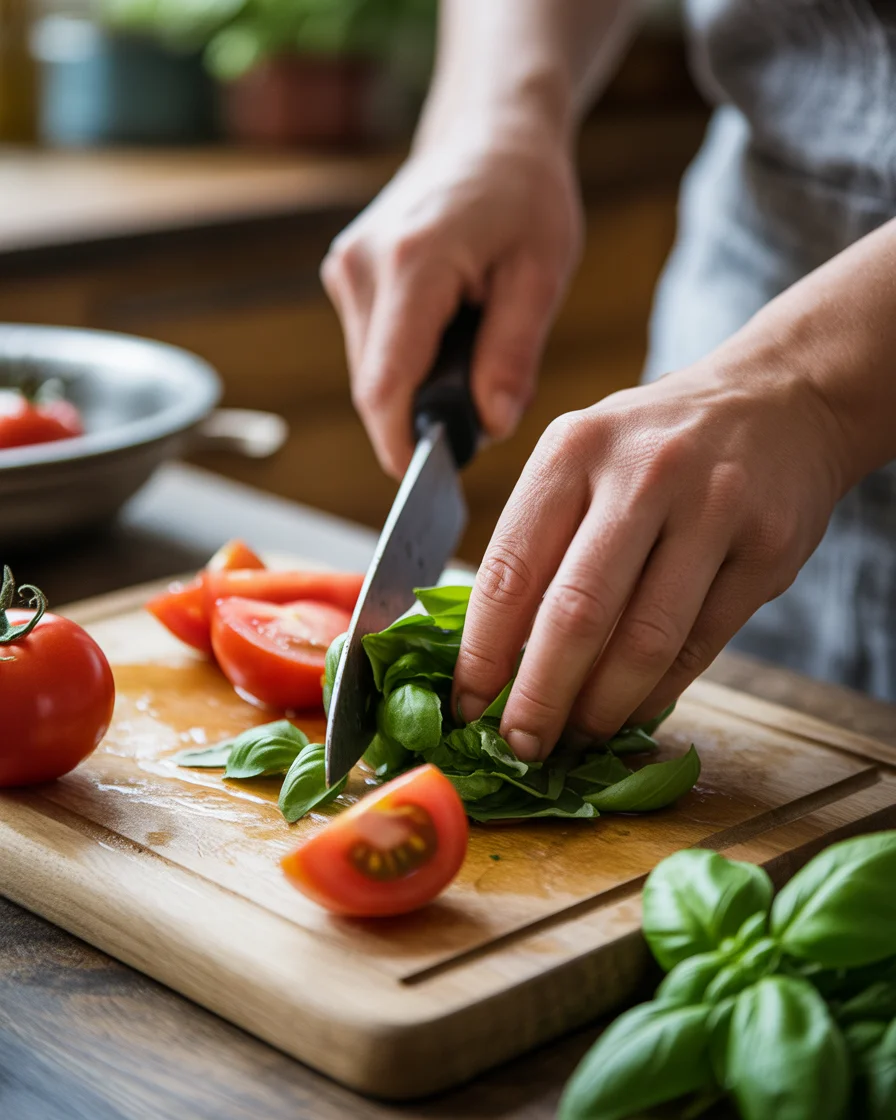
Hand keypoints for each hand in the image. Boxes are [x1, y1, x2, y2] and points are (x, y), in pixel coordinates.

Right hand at [321, 132, 582, 477]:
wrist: (488, 134)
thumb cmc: (524, 195)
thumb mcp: (542, 274)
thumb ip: (513, 355)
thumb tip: (490, 426)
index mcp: (412, 264)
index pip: (385, 385)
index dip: (400, 444)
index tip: (425, 484)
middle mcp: (362, 266)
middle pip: (374, 386)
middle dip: (419, 420)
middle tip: (480, 418)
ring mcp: (347, 269)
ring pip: (370, 371)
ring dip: (414, 391)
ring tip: (472, 362)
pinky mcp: (347, 275)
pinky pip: (371, 348)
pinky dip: (406, 365)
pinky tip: (447, 341)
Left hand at [451, 353, 847, 760]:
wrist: (777, 400)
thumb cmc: (656, 444)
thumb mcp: (583, 457)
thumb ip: (541, 540)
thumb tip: (493, 656)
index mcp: (573, 450)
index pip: (510, 570)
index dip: (482, 653)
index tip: (466, 705)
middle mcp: (641, 474)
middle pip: (575, 615)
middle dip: (539, 699)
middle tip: (521, 745)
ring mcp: (711, 510)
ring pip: (644, 641)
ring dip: (601, 709)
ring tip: (576, 738)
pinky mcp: (767, 550)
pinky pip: (700, 646)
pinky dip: (657, 694)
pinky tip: (631, 711)